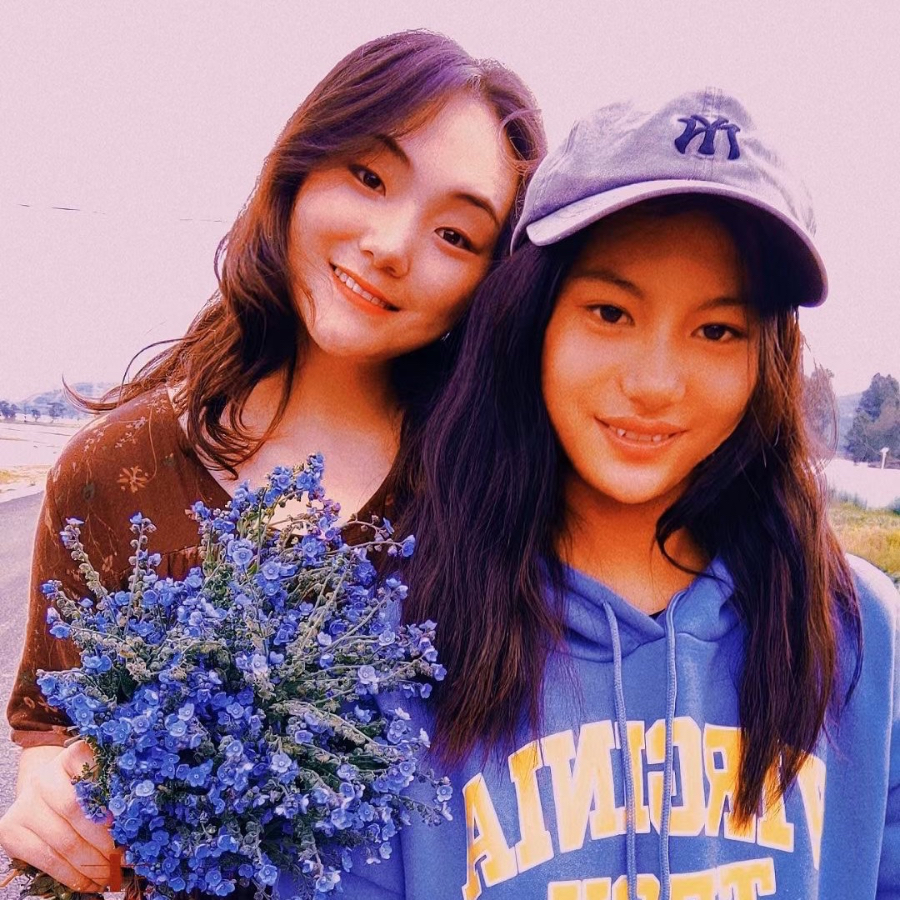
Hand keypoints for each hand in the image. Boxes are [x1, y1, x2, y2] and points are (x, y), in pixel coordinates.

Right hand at [0, 742, 116, 891]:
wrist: (44, 792)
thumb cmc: (83, 787)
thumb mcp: (101, 778)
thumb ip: (117, 790)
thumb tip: (144, 820)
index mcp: (72, 755)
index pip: (92, 774)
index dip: (106, 799)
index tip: (121, 821)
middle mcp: (44, 776)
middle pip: (75, 812)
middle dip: (103, 840)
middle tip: (124, 858)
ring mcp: (25, 803)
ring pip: (62, 841)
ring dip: (90, 864)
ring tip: (110, 874)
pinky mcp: (10, 830)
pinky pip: (45, 859)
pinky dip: (70, 875)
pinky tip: (89, 882)